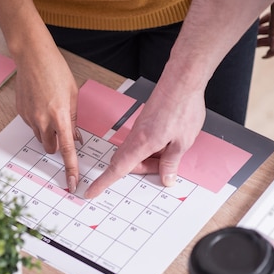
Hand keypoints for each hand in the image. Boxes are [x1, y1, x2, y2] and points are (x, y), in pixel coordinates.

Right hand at [14, 45, 80, 192]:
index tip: (72, 182)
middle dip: (57, 145)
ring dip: (47, 132)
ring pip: (40, 137)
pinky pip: (32, 125)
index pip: (67, 150)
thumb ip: (73, 120)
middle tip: (62, 130)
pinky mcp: (21, 113)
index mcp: (60, 116)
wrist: (32, 57)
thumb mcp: (72, 95)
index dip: (70, 168)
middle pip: (50, 148)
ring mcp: (29, 117)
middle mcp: (42, 120)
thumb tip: (75, 138)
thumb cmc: (55, 71)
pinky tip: (40, 103)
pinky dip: (38, 121)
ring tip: (50, 110)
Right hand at [84, 83, 205, 198]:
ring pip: (135, 152)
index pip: (117, 169)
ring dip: (150, 158)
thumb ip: (172, 163)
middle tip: (164, 170)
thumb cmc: (182, 108)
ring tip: (172, 153)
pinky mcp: (144, 123)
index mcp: (141, 144)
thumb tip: (167, 177)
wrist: (181, 82)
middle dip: (142, 170)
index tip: (91, 191)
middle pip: (127, 163)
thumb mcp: (183, 143)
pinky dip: (152, 148)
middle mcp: (135, 137)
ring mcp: (138, 129)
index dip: (102, 183)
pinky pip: (141, 142)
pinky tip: (169, 143)